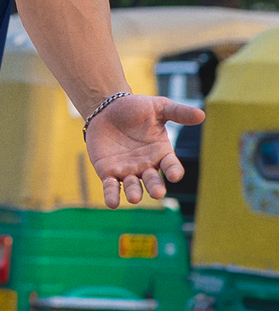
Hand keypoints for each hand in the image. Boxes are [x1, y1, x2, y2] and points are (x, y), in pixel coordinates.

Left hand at [86, 94, 203, 207]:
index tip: (175, 175)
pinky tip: (111, 203)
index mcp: (161, 152)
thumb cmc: (136, 108)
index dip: (173, 171)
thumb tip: (202, 115)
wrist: (107, 107)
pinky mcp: (108, 172)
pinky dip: (111, 195)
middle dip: (155, 187)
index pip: (171, 165)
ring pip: (133, 186)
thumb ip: (179, 113)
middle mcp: (146, 165)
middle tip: (158, 193)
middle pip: (153, 180)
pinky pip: (111, 186)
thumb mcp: (159, 107)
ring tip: (134, 198)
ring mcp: (127, 171)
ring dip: (134, 193)